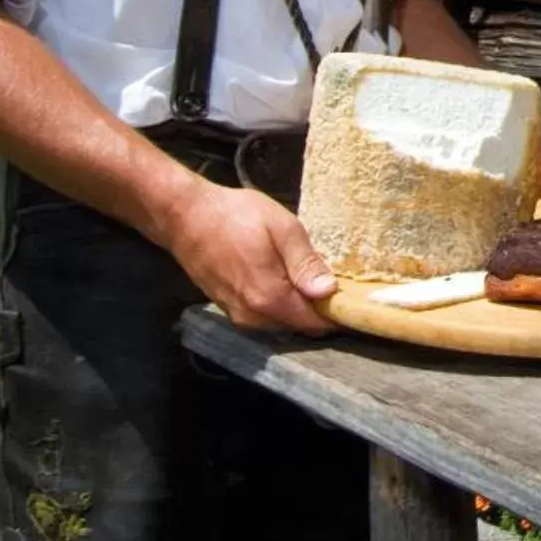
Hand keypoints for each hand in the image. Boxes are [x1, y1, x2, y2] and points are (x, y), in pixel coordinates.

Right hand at [154, 179, 337, 334]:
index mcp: (269, 298)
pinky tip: (285, 278)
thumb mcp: (282, 229)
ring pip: (281, 320)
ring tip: (310, 276)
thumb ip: (305, 263)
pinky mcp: (228, 307)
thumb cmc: (236, 216)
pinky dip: (279, 302)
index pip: (314, 323)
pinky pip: (264, 314)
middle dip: (319, 309)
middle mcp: (253, 316)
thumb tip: (328, 292)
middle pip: (299, 324)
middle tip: (336, 281)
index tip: (355, 298)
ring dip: (299, 305)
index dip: (337, 313)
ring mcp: (237, 314)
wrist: (185, 217)